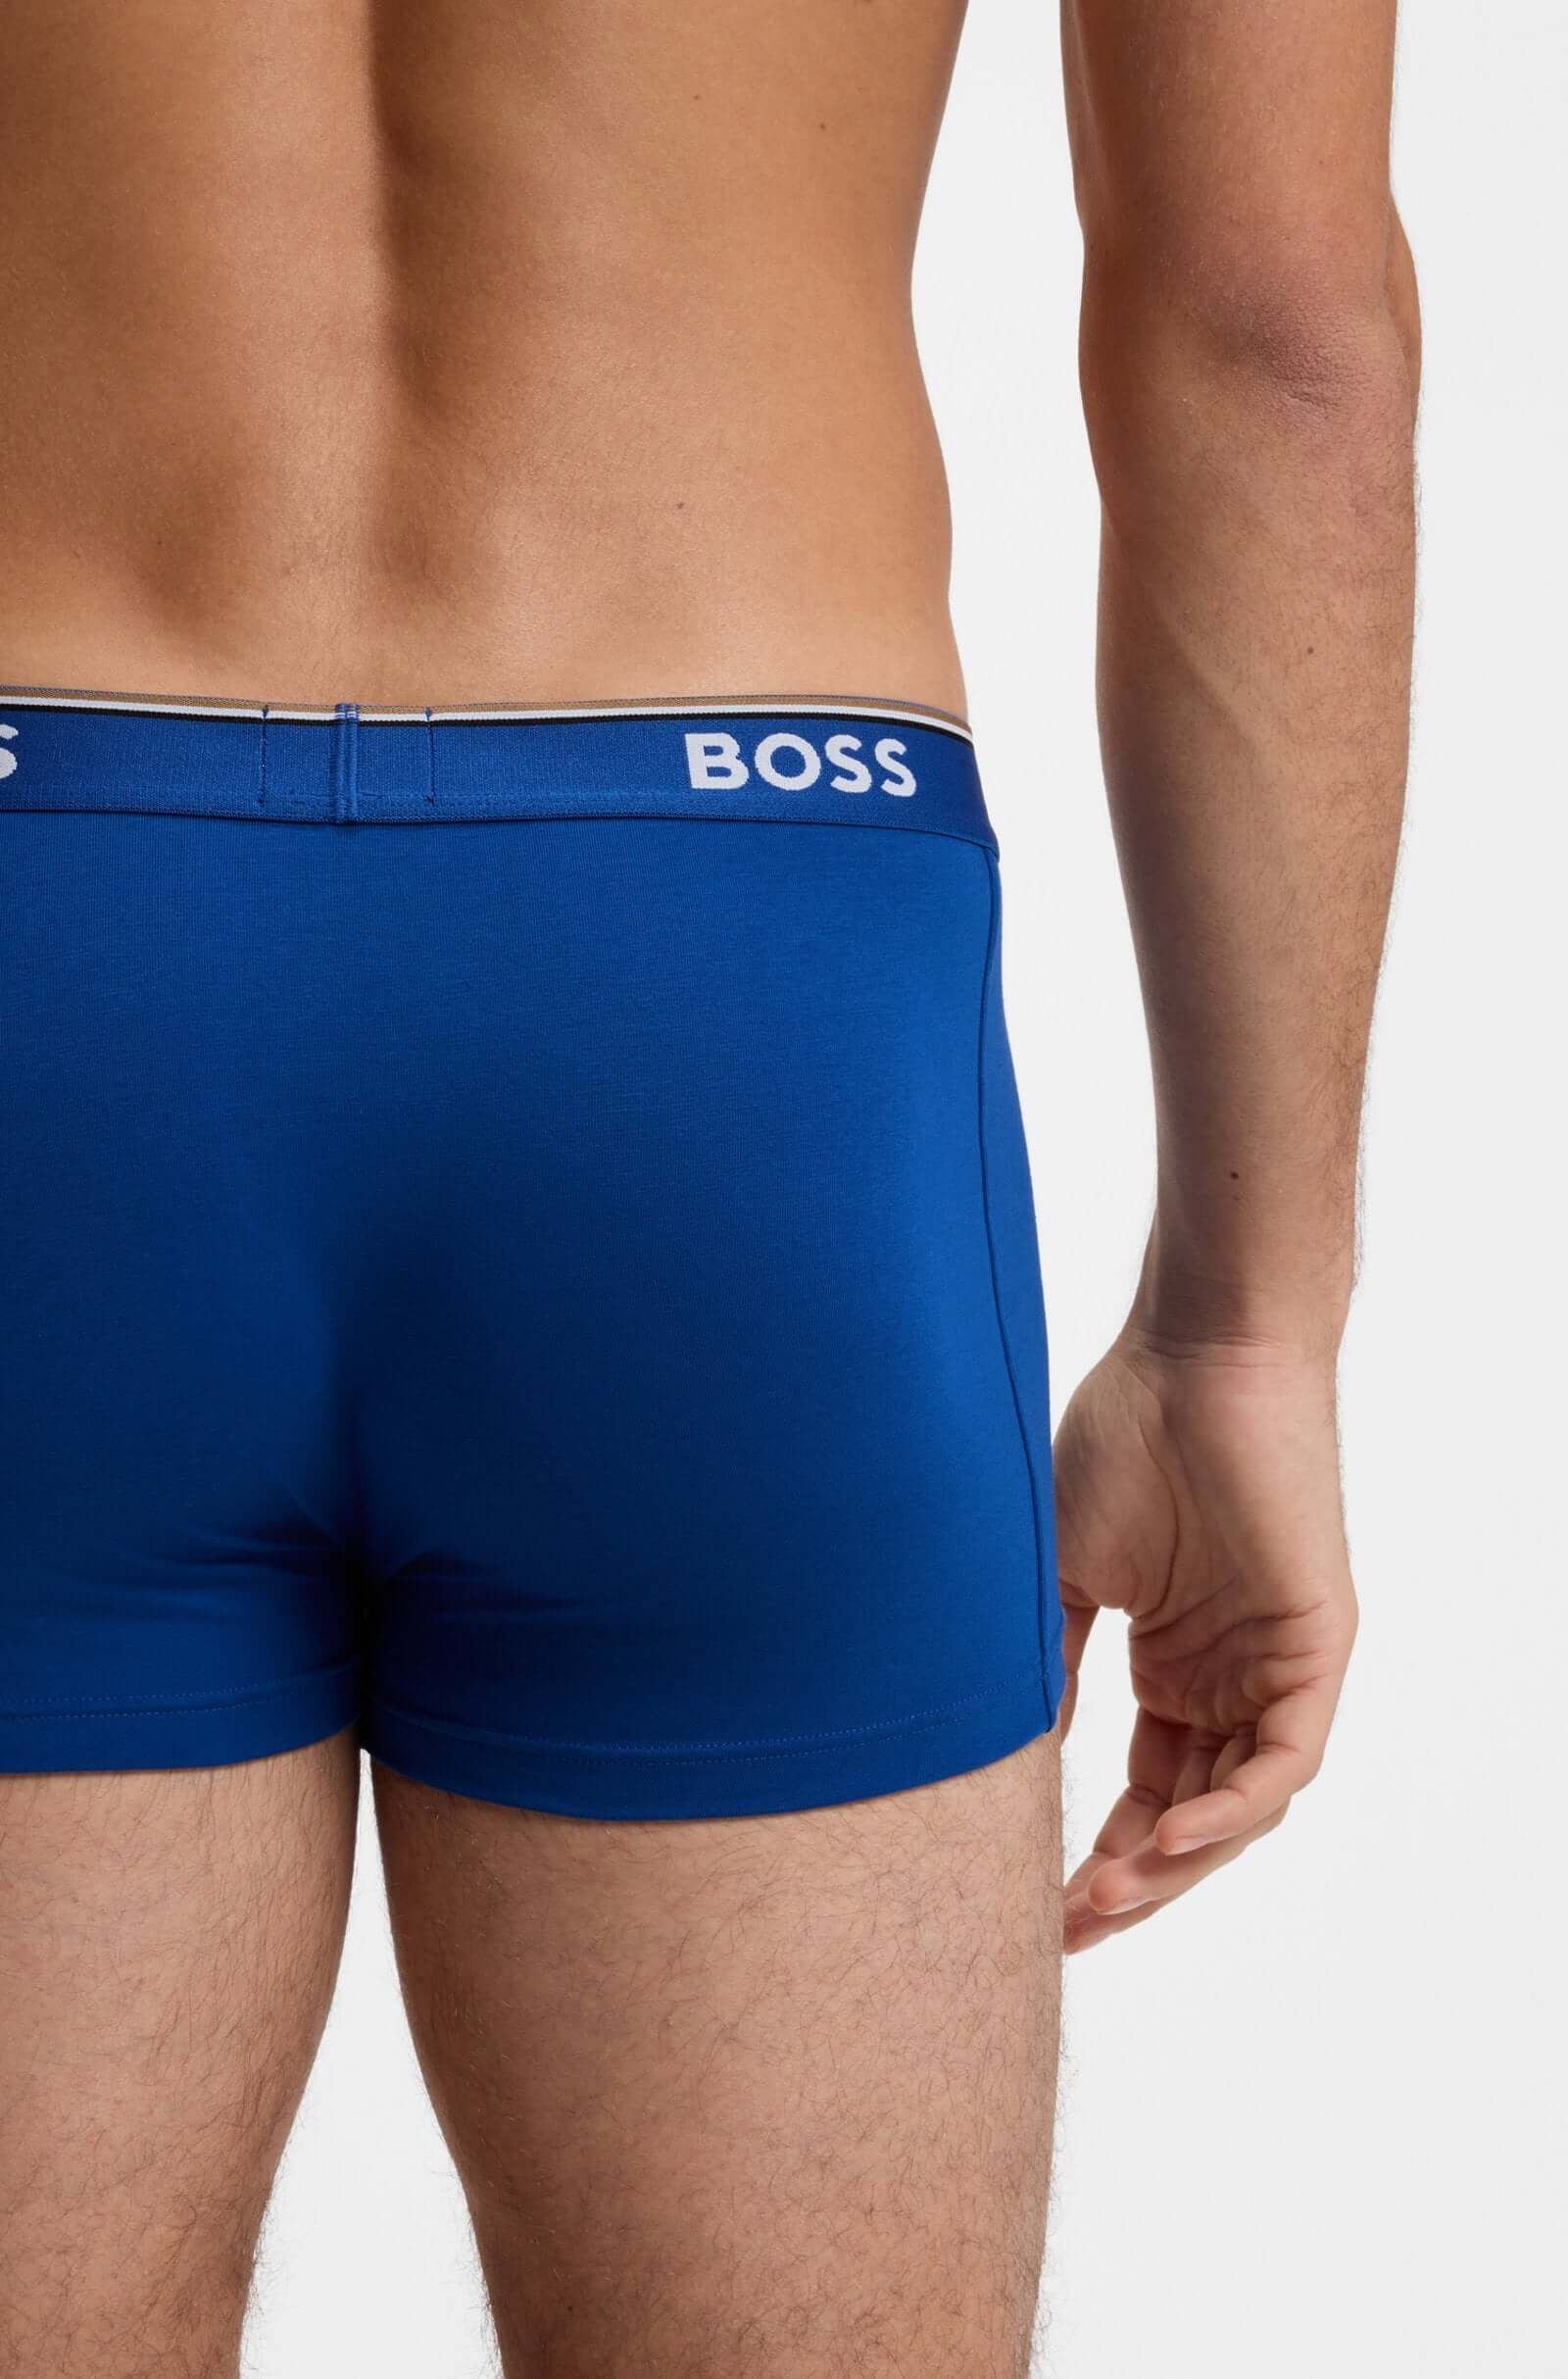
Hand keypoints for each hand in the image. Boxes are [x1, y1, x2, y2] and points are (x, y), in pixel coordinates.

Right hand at [1052, 1329, 1357, 1952]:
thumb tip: (1020, 1763)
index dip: (1098, 1858)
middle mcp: (1229, 1679)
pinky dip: (1231, 1809)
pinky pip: (1281, 1760)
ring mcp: (1275, 1666)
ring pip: (1238, 1807)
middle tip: (1068, 1929)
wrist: (1191, 1357)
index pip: (1144, 1795)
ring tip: (1103, 1897)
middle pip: (1191, 1820)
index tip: (1039, 1907)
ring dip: (1176, 1863)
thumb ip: (1053, 1672)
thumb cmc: (1123, 1440)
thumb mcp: (1061, 1578)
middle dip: (1133, 1885)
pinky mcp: (1315, 1646)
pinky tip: (1166, 1840)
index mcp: (1174, 1668)